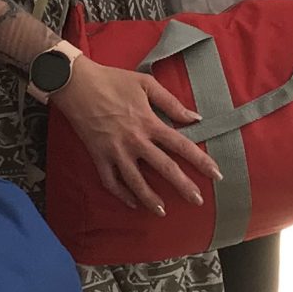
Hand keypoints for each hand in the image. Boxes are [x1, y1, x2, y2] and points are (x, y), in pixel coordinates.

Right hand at [51, 55, 218, 214]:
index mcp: (149, 122)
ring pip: (136, 182)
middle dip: (183, 186)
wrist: (76, 83)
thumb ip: (171, 103)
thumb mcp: (146, 84)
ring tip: (162, 211)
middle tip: (197, 201)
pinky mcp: (98, 156)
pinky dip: (121, 194)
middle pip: (164, 168)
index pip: (181, 146)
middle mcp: (135, 141)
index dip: (201, 161)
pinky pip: (110, 181)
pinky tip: (132, 202)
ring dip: (150, 199)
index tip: (216, 174)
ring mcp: (115, 151)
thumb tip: (195, 117)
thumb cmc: (112, 80)